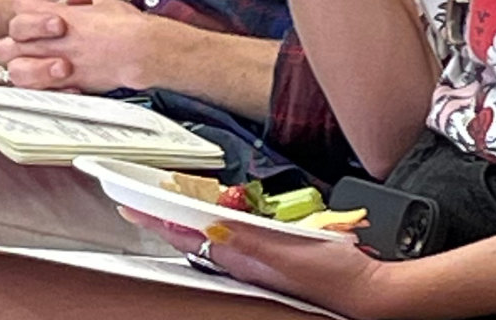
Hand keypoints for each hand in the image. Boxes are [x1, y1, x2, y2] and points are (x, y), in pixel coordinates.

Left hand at [0, 0, 173, 92]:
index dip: (22, 18)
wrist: (143, 49)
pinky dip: (45, 90)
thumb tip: (81, 1)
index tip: (29, 24)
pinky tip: (55, 86)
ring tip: (33, 69)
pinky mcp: (69, 83)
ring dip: (21, 70)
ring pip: (16, 71)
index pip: (18, 10)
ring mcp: (57, 62)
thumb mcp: (104, 3)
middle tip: (20, 50)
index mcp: (58, 16)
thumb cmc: (128, 27)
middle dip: (9, 47)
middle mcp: (52, 40)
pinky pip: (42, 92)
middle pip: (5, 44)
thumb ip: (86, 2)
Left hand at [124, 209, 396, 319]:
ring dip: (185, 220)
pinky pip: (232, 241)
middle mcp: (242, 261)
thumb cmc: (334, 276)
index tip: (127, 206)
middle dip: (162, 218)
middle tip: (137, 200)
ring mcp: (255, 262)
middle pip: (190, 236)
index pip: (185, 235)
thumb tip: (210, 229)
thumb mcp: (288, 253)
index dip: (154, 219)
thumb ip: (249, 241)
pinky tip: (215, 220)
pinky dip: (215, 226)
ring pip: (209, 237)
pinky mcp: (271, 261)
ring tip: (163, 204)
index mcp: (240, 258)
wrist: (368, 295)